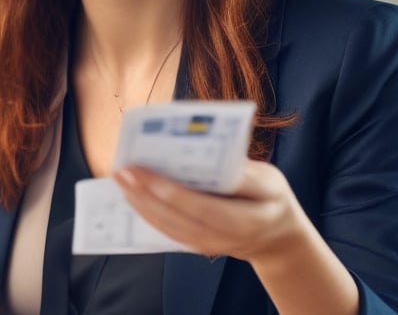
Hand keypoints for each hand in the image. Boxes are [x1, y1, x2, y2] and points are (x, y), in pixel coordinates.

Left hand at [113, 160, 307, 262]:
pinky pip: (168, 232)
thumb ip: (241, 170)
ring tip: (121, 179)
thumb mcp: (270, 179)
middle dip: (145, 195)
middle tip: (121, 171)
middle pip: (178, 219)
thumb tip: (206, 150)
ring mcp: (209, 247)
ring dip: (140, 204)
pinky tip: (132, 195)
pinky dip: (147, 213)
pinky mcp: (197, 246)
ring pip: (168, 228)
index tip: (143, 171)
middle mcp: (225, 239)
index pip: (202, 207)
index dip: (169, 191)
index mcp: (248, 220)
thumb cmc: (271, 199)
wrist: (276, 238)